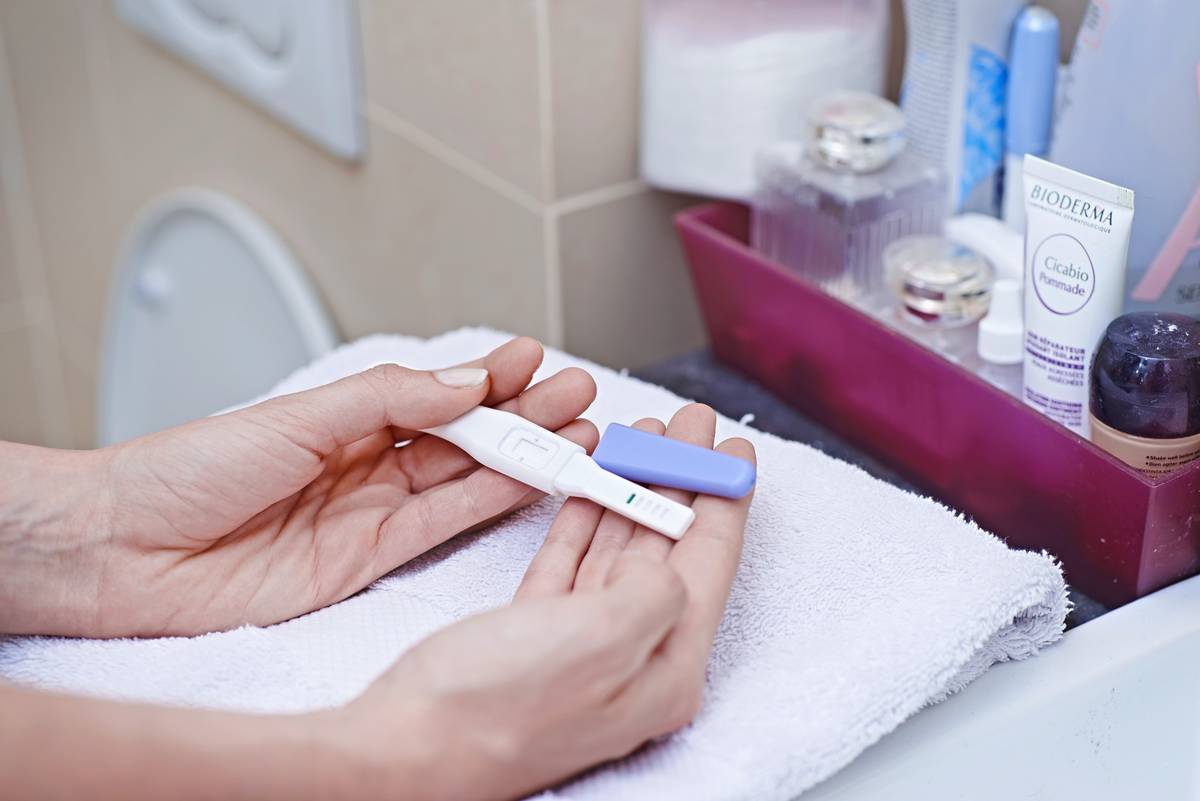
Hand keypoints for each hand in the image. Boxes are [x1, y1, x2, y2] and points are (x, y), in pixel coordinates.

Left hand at [7, 337, 598, 637]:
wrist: (128, 550)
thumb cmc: (188, 471)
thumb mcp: (298, 415)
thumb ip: (389, 399)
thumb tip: (465, 384)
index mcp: (344, 417)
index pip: (436, 394)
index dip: (487, 378)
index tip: (533, 359)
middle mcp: (365, 463)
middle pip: (462, 436)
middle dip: (523, 414)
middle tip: (577, 394)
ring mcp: (372, 512)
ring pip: (465, 479)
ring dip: (521, 457)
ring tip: (576, 433)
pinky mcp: (371, 560)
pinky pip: (445, 526)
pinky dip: (492, 503)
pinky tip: (530, 478)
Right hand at [333, 404, 753, 800]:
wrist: (405, 746)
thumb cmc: (493, 711)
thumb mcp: (598, 642)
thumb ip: (653, 593)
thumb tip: (666, 563)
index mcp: (664, 669)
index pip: (711, 563)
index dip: (725, 498)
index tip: (733, 449)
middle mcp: (633, 659)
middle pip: (671, 547)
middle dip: (680, 480)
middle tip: (687, 425)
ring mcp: (584, 646)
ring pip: (622, 549)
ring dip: (633, 490)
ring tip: (641, 438)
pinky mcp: (537, 634)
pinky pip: (575, 563)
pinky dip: (586, 519)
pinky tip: (595, 485)